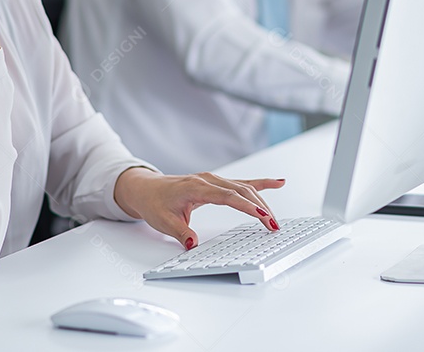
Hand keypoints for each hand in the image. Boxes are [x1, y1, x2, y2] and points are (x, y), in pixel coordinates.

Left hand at [113, 168, 285, 248]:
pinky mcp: (217, 183)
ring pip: (244, 187)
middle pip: (241, 191)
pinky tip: (277, 183)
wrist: (146, 188)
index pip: (227, 196)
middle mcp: (208, 180)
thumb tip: (193, 244)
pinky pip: (242, 183)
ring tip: (275, 217)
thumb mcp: (163, 221)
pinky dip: (260, 184)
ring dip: (262, 200)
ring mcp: (213, 180)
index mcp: (197, 187)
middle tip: (273, 225)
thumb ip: (180, 232)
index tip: (261, 215)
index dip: (246, 206)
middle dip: (260, 207)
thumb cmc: (155, 203)